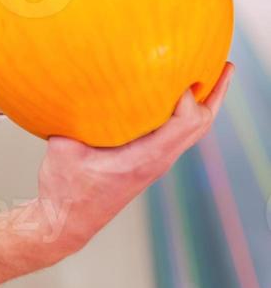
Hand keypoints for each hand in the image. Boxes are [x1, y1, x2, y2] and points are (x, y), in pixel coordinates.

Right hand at [29, 61, 234, 263]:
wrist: (67, 222)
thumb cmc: (65, 190)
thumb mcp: (64, 149)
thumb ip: (73, 117)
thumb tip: (73, 82)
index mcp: (144, 158)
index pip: (186, 120)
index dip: (187, 92)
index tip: (172, 66)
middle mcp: (158, 161)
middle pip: (201, 124)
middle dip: (214, 93)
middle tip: (224, 65)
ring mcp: (157, 163)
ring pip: (195, 131)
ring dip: (206, 103)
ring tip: (214, 75)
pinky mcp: (150, 163)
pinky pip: (180, 134)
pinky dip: (188, 113)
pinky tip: (180, 97)